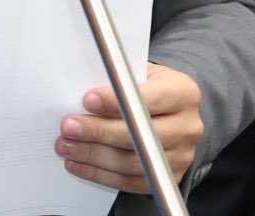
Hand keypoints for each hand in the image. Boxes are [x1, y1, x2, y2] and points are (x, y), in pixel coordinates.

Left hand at [55, 63, 203, 193]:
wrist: (173, 111)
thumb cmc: (150, 87)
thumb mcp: (141, 72)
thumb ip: (119, 80)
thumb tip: (78, 91)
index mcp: (184, 93)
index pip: (150, 99)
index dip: (117, 101)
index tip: (87, 100)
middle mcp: (188, 126)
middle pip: (140, 135)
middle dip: (98, 131)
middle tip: (68, 126)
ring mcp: (182, 156)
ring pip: (132, 162)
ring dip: (93, 155)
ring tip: (66, 146)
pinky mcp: (168, 178)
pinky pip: (130, 182)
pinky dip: (100, 174)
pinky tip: (78, 163)